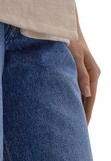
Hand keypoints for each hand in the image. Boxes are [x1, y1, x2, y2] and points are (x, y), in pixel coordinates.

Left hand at [68, 6, 100, 125]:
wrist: (66, 27)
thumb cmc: (70, 41)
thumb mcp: (75, 58)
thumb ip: (81, 76)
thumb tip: (87, 95)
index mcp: (94, 73)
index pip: (91, 99)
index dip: (87, 114)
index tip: (83, 128)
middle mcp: (92, 75)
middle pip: (89, 100)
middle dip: (84, 115)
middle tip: (78, 132)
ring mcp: (86, 74)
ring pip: (84, 96)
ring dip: (80, 108)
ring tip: (74, 123)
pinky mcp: (79, 72)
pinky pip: (79, 90)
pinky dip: (76, 100)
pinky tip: (70, 108)